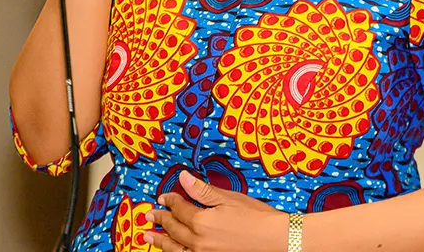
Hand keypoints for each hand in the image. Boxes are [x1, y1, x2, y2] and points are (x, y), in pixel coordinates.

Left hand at [145, 171, 286, 251]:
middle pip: (173, 228)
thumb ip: (202, 191)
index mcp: (201, 221)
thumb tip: (183, 178)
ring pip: (174, 248)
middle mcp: (198, 241)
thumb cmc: (256, 218)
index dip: (170, 200)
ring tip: (148, 237)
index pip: (179, 208)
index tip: (164, 196)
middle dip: (160, 220)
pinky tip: (171, 250)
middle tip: (150, 215)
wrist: (275, 240)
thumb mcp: (228, 198)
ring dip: (160, 241)